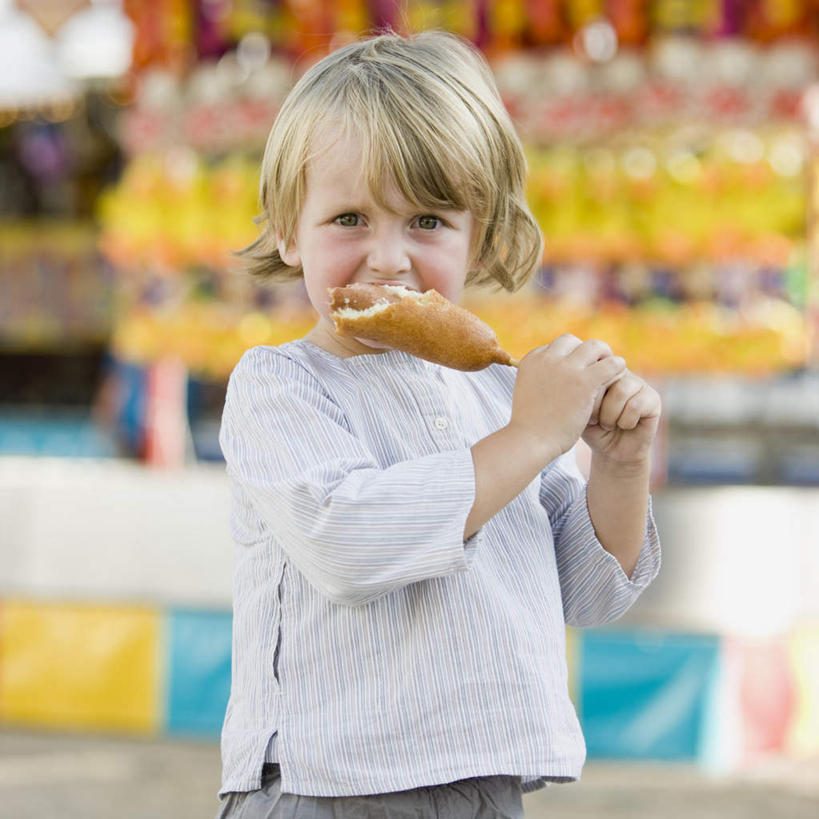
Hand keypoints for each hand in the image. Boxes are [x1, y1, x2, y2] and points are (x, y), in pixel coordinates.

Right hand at [510, 335, 625, 458]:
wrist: (530, 440)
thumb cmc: (531, 424)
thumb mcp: (529, 392)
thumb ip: (540, 379)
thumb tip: (555, 377)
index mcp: (532, 360)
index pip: (556, 347)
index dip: (568, 358)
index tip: (575, 371)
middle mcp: (547, 358)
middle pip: (572, 341)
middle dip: (584, 352)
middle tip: (595, 365)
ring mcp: (566, 368)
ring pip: (594, 347)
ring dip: (603, 356)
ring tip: (609, 370)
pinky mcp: (584, 381)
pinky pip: (610, 364)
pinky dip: (616, 367)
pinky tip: (618, 376)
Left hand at [582, 369, 661, 464]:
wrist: (612, 451)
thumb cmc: (593, 428)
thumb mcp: (581, 409)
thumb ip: (583, 391)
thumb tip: (591, 379)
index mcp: (600, 370)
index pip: (592, 371)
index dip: (585, 395)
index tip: (583, 411)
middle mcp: (620, 372)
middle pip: (605, 378)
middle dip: (596, 406)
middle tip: (595, 420)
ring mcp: (638, 383)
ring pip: (621, 391)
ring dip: (610, 415)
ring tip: (608, 424)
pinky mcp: (653, 398)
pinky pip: (636, 405)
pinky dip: (625, 421)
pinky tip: (625, 426)